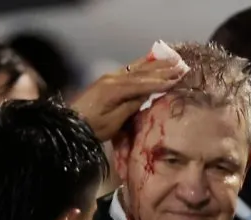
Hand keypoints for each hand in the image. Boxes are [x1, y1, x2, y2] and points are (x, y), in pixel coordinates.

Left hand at [70, 55, 185, 140]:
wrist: (70, 125)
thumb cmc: (92, 128)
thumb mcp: (114, 122)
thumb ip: (131, 106)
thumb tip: (147, 94)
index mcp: (115, 89)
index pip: (143, 83)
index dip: (161, 82)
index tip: (177, 79)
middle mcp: (113, 78)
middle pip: (141, 72)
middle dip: (162, 69)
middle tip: (180, 65)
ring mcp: (109, 77)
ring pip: (136, 68)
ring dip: (155, 64)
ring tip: (171, 60)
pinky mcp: (107, 80)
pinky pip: (129, 70)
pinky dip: (142, 65)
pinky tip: (150, 62)